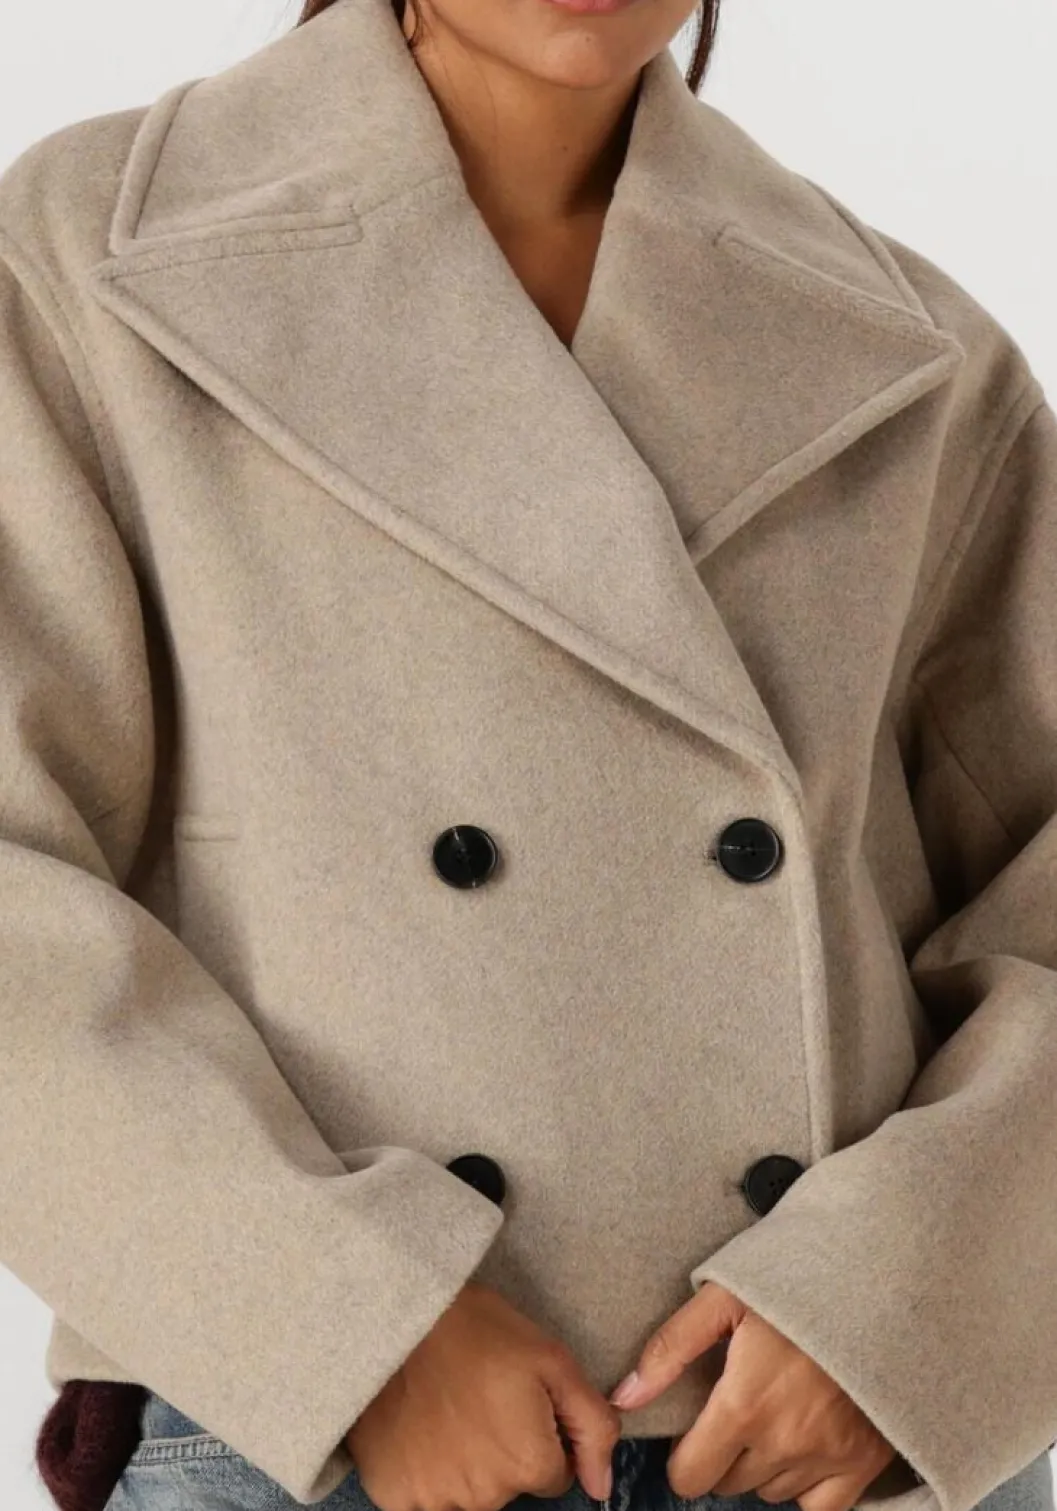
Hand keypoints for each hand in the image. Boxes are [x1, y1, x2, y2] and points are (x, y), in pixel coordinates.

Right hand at [346, 1280, 620, 1510]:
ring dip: (463, 1464)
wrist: (399, 1314)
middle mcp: (485, 1496)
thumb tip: (600, 1486)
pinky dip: (424, 1472)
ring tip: (448, 1410)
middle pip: (509, 1487)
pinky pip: (423, 1501)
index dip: (539, 1434)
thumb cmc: (478, 1329)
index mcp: (528, 1464)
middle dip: (502, 1451)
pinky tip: (421, 1430)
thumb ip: (592, 1425)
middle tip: (479, 1398)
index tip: (515, 1399)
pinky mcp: (394, 1495)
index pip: (554, 1473)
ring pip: (468, 1495)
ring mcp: (435, 1499)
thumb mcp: (551, 1360)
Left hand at [608, 1281, 897, 1510]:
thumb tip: (625, 1397)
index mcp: (742, 1405)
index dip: (683, 1456)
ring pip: (771, 1492)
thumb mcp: (723, 1298)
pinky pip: (821, 1509)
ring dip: (762, 1465)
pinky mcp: (863, 1461)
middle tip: (736, 1409)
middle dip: (722, 1454)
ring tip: (773, 1414)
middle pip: (729, 1483)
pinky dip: (807, 1488)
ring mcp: (827, 1456)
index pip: (689, 1477)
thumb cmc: (791, 1283)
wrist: (871, 1281)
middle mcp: (783, 1442)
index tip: (694, 1430)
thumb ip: (670, 1349)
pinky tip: (803, 1447)